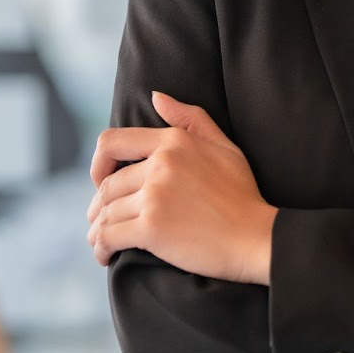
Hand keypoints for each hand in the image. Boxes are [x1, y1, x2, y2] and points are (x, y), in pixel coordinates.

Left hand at [87, 91, 277, 285]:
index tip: (103, 182)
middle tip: (104, 222)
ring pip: (106, 213)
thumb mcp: (224, 147)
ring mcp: (155, 196)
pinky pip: (108, 236)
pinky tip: (105, 256)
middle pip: (107, 185)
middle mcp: (161, 164)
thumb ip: (191, 119)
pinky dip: (100, 248)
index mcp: (174, 141)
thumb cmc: (242, 194)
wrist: (254, 237)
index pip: (112, 143)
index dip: (98, 164)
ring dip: (98, 230)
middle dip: (100, 206)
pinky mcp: (151, 228)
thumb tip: (155, 96)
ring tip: (102, 241)